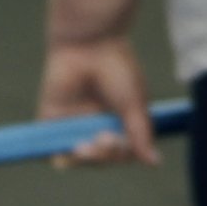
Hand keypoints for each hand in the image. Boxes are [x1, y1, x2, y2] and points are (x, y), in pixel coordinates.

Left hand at [37, 36, 156, 167]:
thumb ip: (141, 135)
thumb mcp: (134, 104)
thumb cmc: (117, 68)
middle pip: (101, 158)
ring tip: (86, 146)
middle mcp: (96, 124)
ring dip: (86, 159)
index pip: (121, 152)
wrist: (89, 43)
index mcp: (118, 121)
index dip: (121, 154)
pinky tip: (71, 151)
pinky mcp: (52, 118)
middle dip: (104, 155)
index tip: (121, 142)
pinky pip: (53, 146)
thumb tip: (155, 163)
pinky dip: (61, 156)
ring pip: (78, 158)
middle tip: (105, 139)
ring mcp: (74, 123)